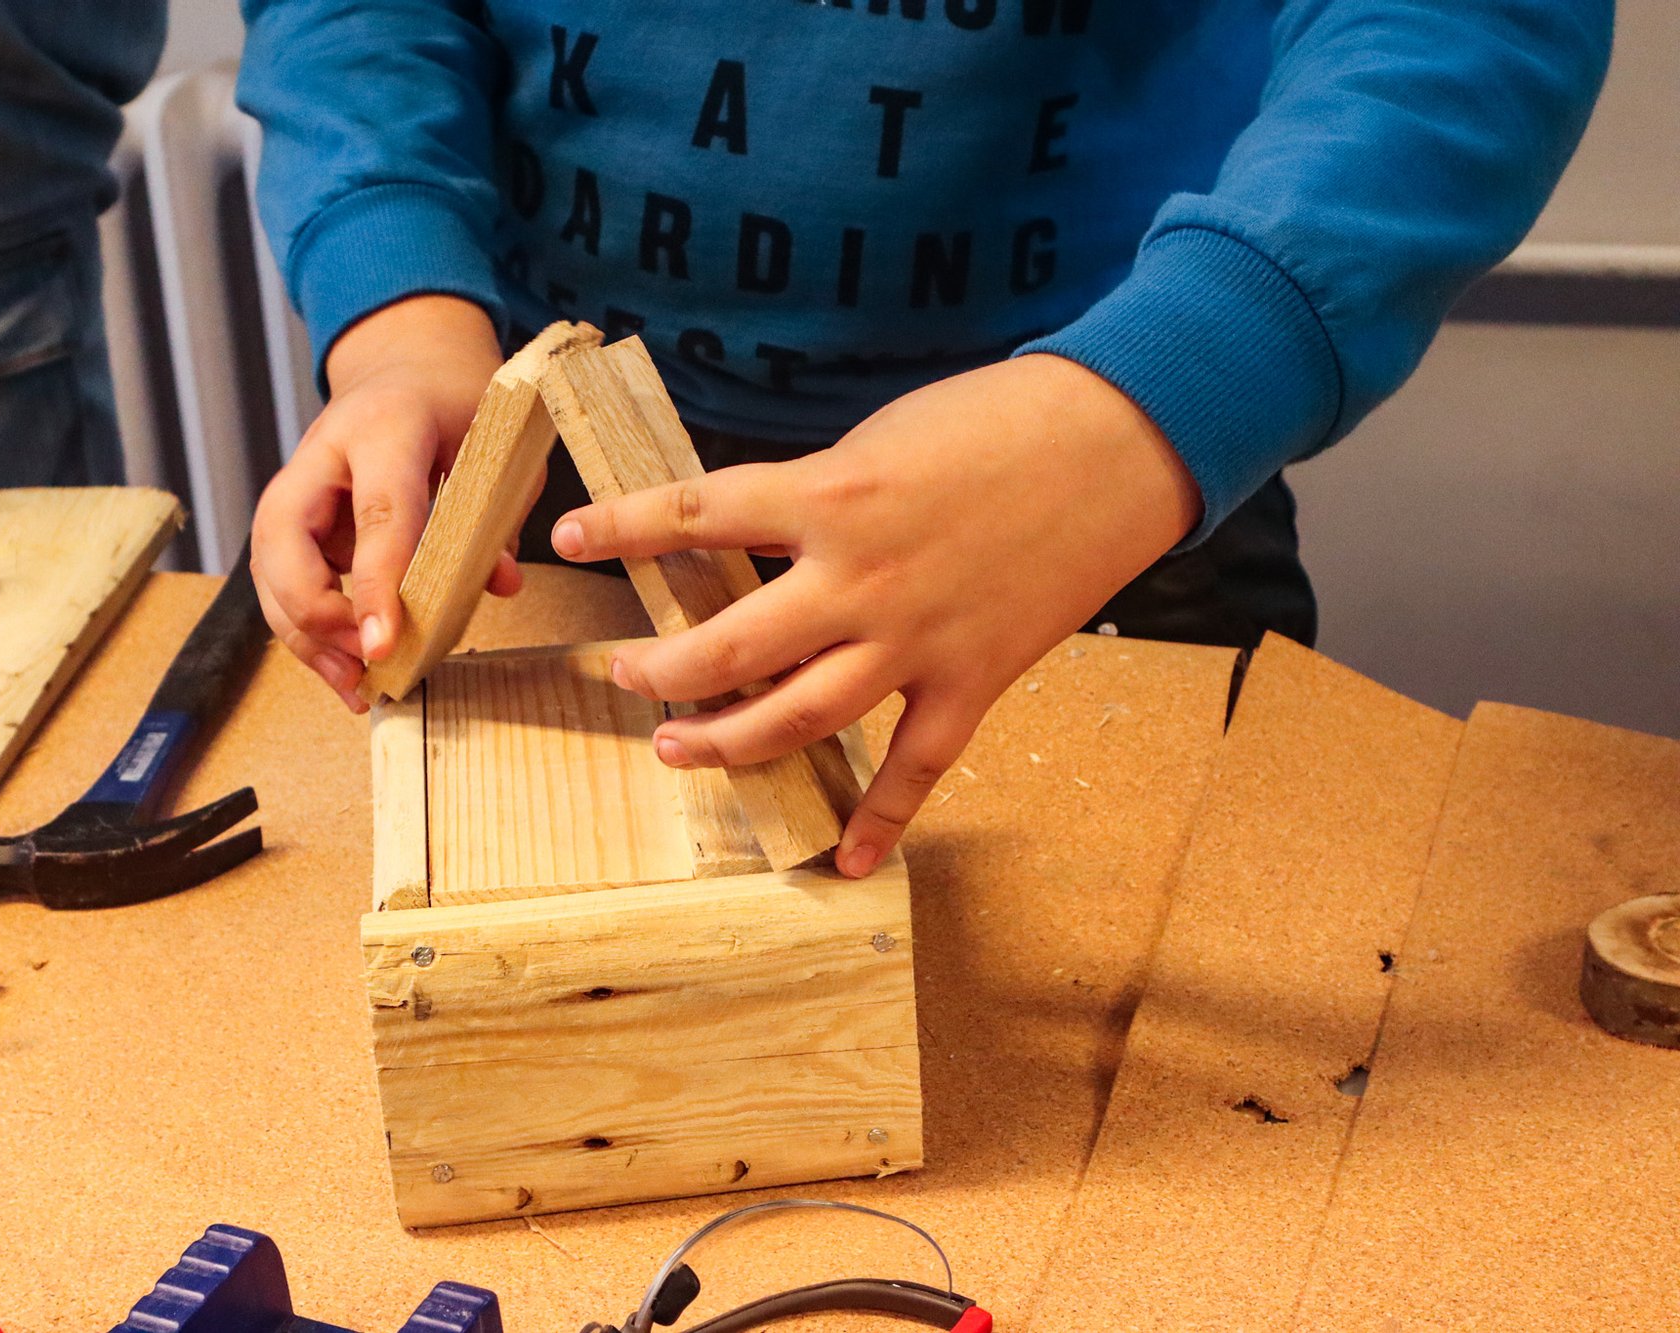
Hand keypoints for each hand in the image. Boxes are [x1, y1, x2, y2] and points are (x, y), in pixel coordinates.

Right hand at [250, 296, 507, 710]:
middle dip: (317, 614)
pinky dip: (307, 632)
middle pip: (286, 543)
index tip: (384, 645)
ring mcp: (296, 488)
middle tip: (367, 662)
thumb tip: (501, 585)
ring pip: (270, 571)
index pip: (378, 513)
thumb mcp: (493, 446)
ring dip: (305, 637)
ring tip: (354, 687)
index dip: (378, 584)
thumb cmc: (455, 405)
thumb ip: (497, 515)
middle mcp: (321, 455)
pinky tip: (345, 670)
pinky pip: (284, 583)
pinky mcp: (291, 523)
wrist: (408, 369)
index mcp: (383, 425)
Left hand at [549, 353, 1202, 875]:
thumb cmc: (997, 419)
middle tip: (622, 675)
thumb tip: (760, 535)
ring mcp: (917, 639)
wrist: (1116, 443)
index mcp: (829, 496)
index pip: (694, 515)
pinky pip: (917, 768)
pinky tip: (847, 862)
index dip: (621, 528)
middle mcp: (860, 579)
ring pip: (800, 715)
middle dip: (662, 668)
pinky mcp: (974, 679)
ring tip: (674, 747)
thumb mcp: (879, 438)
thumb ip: (817, 496)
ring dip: (729, 742)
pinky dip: (882, 820)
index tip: (570, 535)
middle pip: (730, 645)